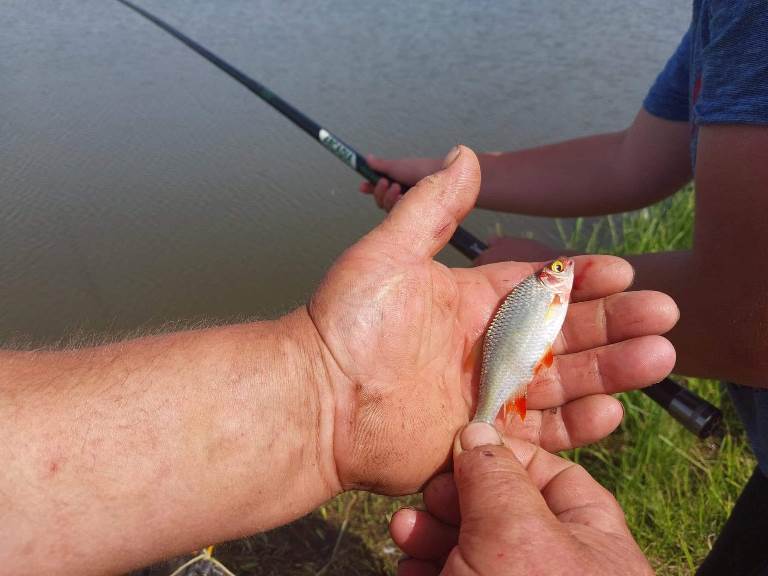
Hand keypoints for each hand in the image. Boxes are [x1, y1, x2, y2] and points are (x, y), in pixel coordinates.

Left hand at [309, 146, 676, 493]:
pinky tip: (612, 409)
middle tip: (664, 313)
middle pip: (566, 333)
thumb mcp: (390, 253)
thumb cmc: (346, 322)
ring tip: (658, 356)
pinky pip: (541, 434)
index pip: (542, 286)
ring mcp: (487, 394)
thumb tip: (466, 152)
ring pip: (564, 381)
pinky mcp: (483, 439)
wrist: (316, 399)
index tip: (624, 270)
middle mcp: (486, 347)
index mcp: (471, 302)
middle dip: (616, 322)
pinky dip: (578, 424)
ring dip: (612, 369)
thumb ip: (433, 207)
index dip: (584, 278)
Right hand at [359, 155, 442, 210]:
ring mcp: (411, 207)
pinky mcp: (416, 216)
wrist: (444, 177)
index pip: (382, 191)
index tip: (362, 187)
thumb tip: (367, 158)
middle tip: (385, 183)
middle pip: (382, 202)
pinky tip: (404, 198)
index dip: (371, 189)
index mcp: (402, 185)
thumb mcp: (398, 166)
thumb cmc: (425, 170)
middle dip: (380, 193)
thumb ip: (381, 166)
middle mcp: (406, 197)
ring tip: (398, 188)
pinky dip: (397, 205)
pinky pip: (398, 216)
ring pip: (388, 210)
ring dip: (389, 198)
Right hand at [391, 423, 653, 575]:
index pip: (551, 471)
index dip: (501, 453)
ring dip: (431, 531)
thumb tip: (477, 433)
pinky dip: (428, 564)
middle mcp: (561, 563)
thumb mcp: (516, 535)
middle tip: (426, 494)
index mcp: (593, 539)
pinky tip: (408, 562)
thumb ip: (496, 476)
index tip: (459, 446)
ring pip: (473, 544)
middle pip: (503, 507)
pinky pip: (455, 573)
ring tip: (404, 530)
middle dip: (454, 496)